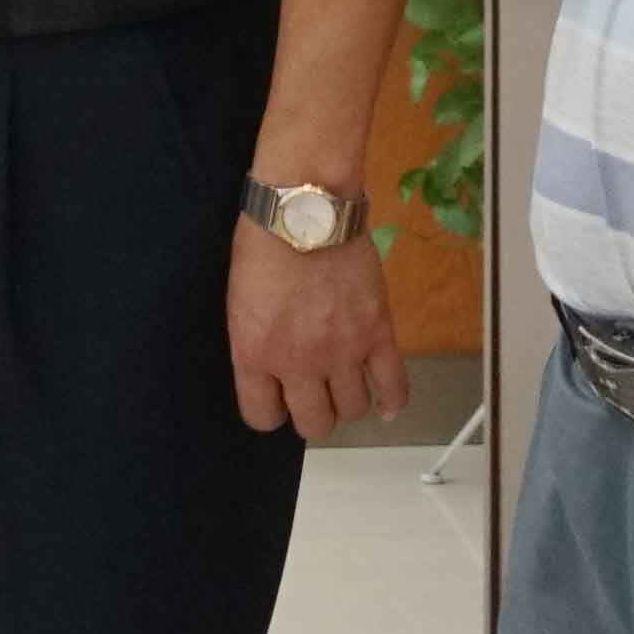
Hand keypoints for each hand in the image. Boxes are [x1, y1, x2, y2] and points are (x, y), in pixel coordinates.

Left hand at [231, 212, 407, 441]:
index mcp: (255, 355)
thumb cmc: (263, 244)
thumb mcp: (239, 303)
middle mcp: (299, 364)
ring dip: (348, 402)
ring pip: (353, 410)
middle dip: (313, 414)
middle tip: (314, 394)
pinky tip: (388, 405)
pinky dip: (393, 401)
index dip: (270, 412)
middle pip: (314, 424)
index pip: (262, 418)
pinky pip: (394, 385)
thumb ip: (256, 344)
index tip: (277, 399)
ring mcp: (343, 351)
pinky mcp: (378, 332)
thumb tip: (272, 367)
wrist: (306, 208)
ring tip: (345, 385)